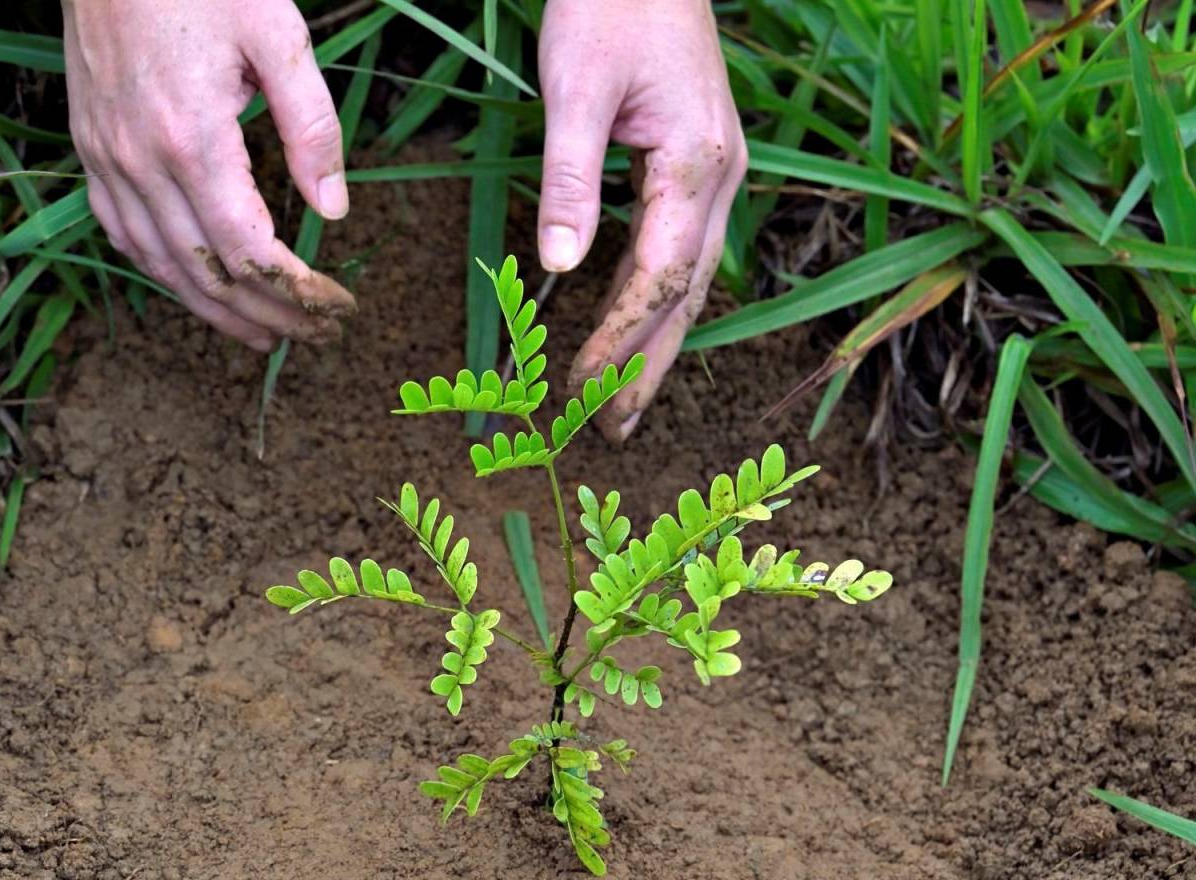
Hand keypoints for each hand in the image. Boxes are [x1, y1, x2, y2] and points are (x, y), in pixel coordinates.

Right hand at [62, 0, 356, 351]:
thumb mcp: (276, 32)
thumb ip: (311, 123)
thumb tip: (334, 210)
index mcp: (191, 139)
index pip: (251, 252)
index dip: (299, 292)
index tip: (339, 307)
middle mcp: (140, 163)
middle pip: (209, 276)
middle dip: (268, 317)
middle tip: (315, 336)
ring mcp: (107, 161)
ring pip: (161, 268)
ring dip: (215, 312)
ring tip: (263, 336)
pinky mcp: (91, 151)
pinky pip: (123, 236)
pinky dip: (164, 275)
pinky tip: (197, 289)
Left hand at [537, 0, 746, 440]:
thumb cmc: (608, 6)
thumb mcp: (574, 89)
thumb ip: (570, 180)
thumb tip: (561, 269)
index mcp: (698, 162)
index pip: (658, 274)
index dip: (620, 337)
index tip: (579, 387)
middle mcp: (724, 177)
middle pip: (686, 295)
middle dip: (649, 366)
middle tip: (613, 430)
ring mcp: (720, 174)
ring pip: (691, 280)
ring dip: (657, 344)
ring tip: (623, 404)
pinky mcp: (701, 168)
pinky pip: (683, 253)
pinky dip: (658, 302)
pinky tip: (635, 331)